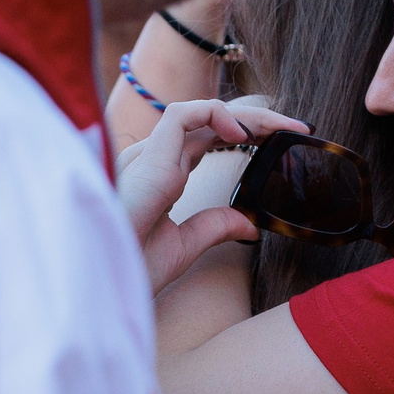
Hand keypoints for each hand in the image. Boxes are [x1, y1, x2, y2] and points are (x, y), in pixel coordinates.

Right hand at [118, 98, 305, 292]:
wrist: (98, 281)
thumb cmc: (127, 267)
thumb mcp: (182, 247)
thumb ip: (214, 228)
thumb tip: (249, 224)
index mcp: (158, 176)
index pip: (205, 140)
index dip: (243, 136)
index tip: (280, 143)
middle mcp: (152, 159)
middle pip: (209, 123)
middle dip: (254, 120)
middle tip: (295, 129)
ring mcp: (148, 154)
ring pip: (202, 112)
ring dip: (246, 115)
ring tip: (280, 129)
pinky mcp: (149, 156)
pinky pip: (184, 114)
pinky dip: (218, 115)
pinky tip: (243, 136)